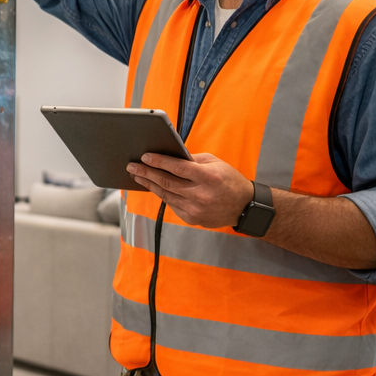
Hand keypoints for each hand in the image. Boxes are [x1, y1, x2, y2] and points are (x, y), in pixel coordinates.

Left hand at [127, 152, 253, 228]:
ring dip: (149, 184)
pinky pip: (172, 204)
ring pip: (165, 194)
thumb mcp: (215, 163)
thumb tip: (169, 156)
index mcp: (208, 177)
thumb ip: (193, 160)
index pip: (177, 167)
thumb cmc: (229, 180)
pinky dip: (162, 195)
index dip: (159, 161)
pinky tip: (153, 187)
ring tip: (137, 175)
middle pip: (166, 182)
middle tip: (131, 166)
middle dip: (146, 172)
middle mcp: (200, 195)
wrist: (244, 206)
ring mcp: (195, 209)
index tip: (145, 156)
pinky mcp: (192, 219)